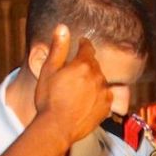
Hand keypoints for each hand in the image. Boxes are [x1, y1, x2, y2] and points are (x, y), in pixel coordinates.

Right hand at [34, 26, 110, 142]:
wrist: (57, 128)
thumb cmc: (48, 99)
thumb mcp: (48, 71)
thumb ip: (58, 48)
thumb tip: (63, 27)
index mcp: (82, 64)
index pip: (87, 48)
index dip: (83, 44)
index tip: (81, 43)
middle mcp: (97, 76)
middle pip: (94, 65)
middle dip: (86, 65)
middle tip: (74, 72)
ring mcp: (104, 92)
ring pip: (100, 80)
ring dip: (92, 81)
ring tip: (78, 90)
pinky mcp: (106, 107)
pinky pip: (104, 96)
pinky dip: (97, 96)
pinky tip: (86, 102)